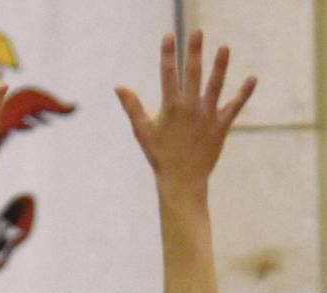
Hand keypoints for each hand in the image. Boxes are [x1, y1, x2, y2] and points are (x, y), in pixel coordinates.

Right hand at [115, 31, 255, 192]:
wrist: (182, 181)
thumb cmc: (160, 157)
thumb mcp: (142, 131)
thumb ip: (133, 106)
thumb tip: (119, 86)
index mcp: (171, 107)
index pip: (167, 74)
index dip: (167, 54)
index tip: (169, 36)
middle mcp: (190, 107)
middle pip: (193, 73)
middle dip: (194, 51)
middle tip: (197, 32)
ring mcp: (207, 116)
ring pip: (215, 85)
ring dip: (220, 65)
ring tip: (225, 48)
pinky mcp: (220, 126)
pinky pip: (234, 106)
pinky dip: (244, 93)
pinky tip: (252, 79)